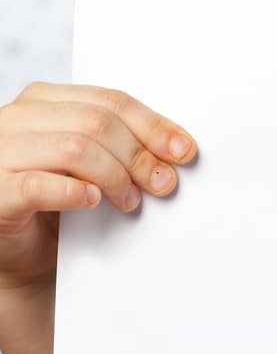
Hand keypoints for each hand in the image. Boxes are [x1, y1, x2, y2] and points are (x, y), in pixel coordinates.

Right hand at [0, 82, 196, 293]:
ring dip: (114, 176)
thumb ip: (115, 143)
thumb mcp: (87, 163)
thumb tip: (175, 147)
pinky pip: (39, 185)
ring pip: (74, 148)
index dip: (152, 125)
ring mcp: (0, 152)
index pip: (109, 101)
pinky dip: (73, 193)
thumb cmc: (55, 204)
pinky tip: (92, 201)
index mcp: (41, 100)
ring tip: (130, 200)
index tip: (183, 150)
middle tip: (162, 183)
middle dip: (139, 154)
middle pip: (96, 123)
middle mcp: (15, 119)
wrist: (18, 253)